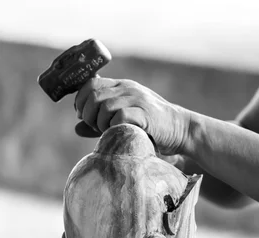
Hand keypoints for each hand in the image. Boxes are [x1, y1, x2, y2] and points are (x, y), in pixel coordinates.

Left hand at [74, 77, 190, 154]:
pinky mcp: (144, 113)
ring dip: (100, 123)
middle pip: (93, 95)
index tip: (82, 115)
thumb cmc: (152, 127)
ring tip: (108, 132)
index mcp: (121, 86)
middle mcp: (127, 88)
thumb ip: (100, 122)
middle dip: (87, 114)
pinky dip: (113, 127)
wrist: (181, 130)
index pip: (90, 83)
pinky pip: (119, 116)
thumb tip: (76, 128)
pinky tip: (120, 133)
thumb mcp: (124, 119)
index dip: (80, 100)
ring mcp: (136, 99)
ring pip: (103, 106)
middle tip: (95, 127)